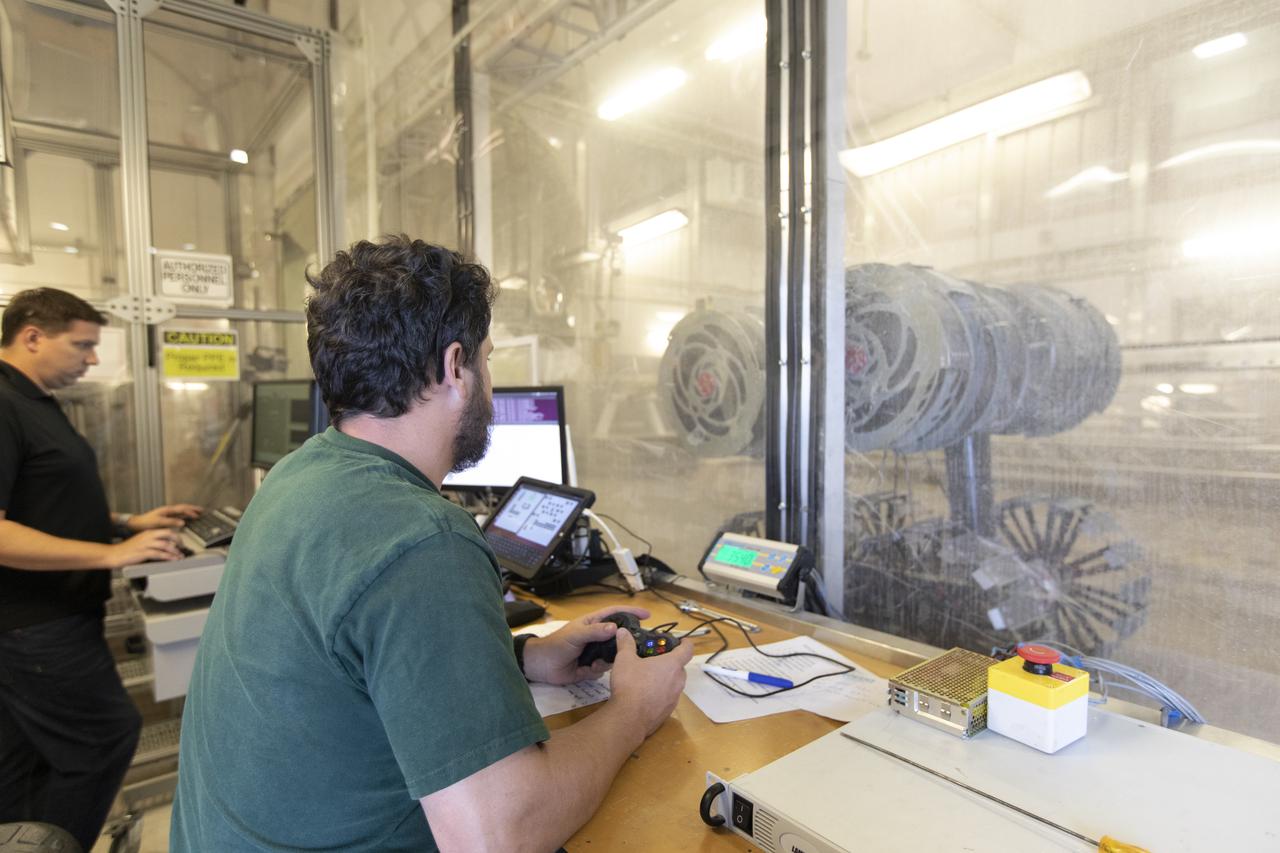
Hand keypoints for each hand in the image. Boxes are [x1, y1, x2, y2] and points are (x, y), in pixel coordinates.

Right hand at [107, 529, 183, 567]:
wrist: (113, 554)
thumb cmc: (126, 550)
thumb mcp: (140, 541)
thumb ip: (151, 541)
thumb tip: (164, 546)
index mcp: (148, 532)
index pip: (165, 530)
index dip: (175, 535)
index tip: (180, 541)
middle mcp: (148, 536)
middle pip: (168, 534)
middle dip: (178, 540)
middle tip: (182, 546)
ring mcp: (146, 544)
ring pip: (166, 545)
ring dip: (175, 551)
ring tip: (180, 556)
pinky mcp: (144, 553)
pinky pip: (160, 554)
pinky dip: (168, 557)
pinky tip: (173, 559)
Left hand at [127, 503, 201, 531]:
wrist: (136, 524)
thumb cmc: (145, 522)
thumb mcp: (158, 522)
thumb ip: (171, 522)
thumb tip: (183, 522)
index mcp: (167, 510)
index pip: (183, 508)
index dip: (192, 510)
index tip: (199, 512)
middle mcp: (168, 511)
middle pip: (183, 508)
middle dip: (193, 509)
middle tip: (202, 511)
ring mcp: (167, 514)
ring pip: (181, 512)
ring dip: (189, 512)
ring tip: (197, 514)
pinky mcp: (165, 518)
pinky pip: (178, 516)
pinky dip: (184, 516)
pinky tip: (186, 519)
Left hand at [521, 606, 651, 685]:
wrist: (542, 666)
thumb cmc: (557, 644)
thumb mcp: (576, 635)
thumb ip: (595, 632)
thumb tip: (615, 628)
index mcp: (594, 623)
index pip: (616, 614)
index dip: (631, 613)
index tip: (647, 615)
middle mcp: (597, 637)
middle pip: (618, 638)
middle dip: (624, 644)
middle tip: (631, 650)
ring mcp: (595, 653)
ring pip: (613, 656)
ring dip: (608, 660)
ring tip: (596, 662)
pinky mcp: (592, 668)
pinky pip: (603, 669)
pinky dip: (597, 670)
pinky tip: (586, 670)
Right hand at [608, 629, 693, 737]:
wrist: (629, 718)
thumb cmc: (630, 684)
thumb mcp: (625, 659)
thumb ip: (626, 644)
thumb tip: (622, 631)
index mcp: (672, 665)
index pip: (687, 650)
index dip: (686, 643)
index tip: (681, 641)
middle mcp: (678, 680)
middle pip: (680, 667)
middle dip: (671, 663)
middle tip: (656, 660)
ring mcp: (675, 698)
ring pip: (675, 684)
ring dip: (666, 679)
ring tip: (649, 678)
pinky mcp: (668, 711)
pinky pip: (668, 698)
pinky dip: (661, 694)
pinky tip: (646, 695)